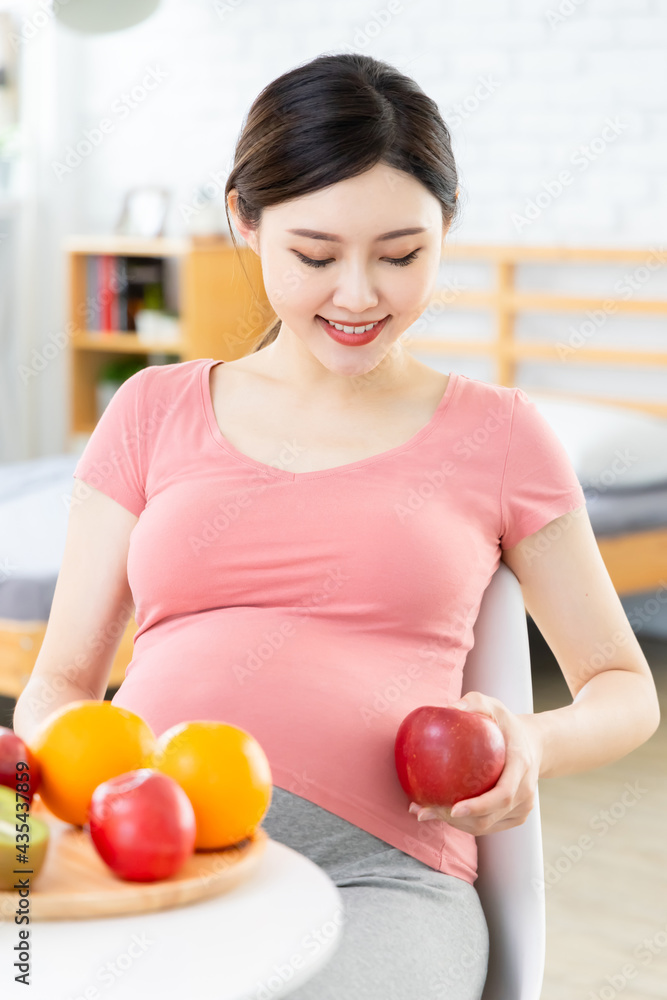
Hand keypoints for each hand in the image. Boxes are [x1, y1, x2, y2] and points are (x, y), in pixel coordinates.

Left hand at [407, 692, 542, 835]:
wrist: (534, 743)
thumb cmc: (506, 724)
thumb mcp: (493, 706)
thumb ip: (474, 702)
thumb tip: (449, 708)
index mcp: (521, 767)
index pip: (502, 795)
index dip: (479, 806)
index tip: (453, 808)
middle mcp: (525, 792)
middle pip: (490, 818)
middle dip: (456, 820)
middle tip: (425, 811)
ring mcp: (522, 807)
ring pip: (486, 826)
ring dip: (454, 825)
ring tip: (424, 812)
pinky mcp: (516, 816)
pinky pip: (488, 826)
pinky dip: (463, 824)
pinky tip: (438, 812)